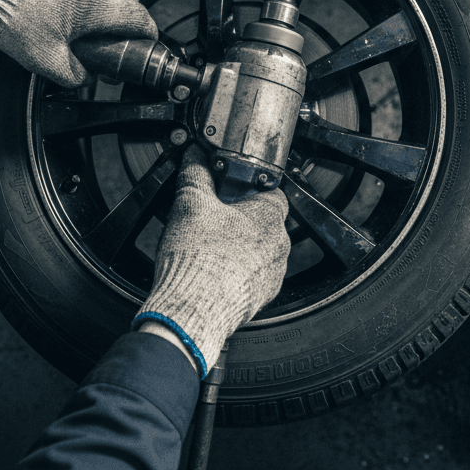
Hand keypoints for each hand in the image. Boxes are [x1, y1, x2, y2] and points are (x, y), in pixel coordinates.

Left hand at [0, 0, 156, 86]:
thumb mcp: (43, 59)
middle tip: (105, 33)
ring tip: (87, 9)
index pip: (142, 20)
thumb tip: (87, 76)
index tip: (140, 43)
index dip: (145, 36)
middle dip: (125, 17)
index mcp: (101, 4)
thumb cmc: (8, 14)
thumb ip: (74, 75)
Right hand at [134, 145, 290, 376]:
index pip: (271, 191)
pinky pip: (254, 276)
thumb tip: (195, 158)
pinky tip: (214, 270)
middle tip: (214, 219)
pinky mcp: (261, 297)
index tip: (230, 190)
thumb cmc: (197, 259)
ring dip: (241, 246)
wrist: (192, 311)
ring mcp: (273, 274)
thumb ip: (195, 173)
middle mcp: (280, 245)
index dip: (248, 188)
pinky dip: (237, 271)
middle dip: (242, 218)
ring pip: (260, 249)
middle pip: (265, 221)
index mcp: (270, 216)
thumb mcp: (189, 203)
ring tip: (210, 247)